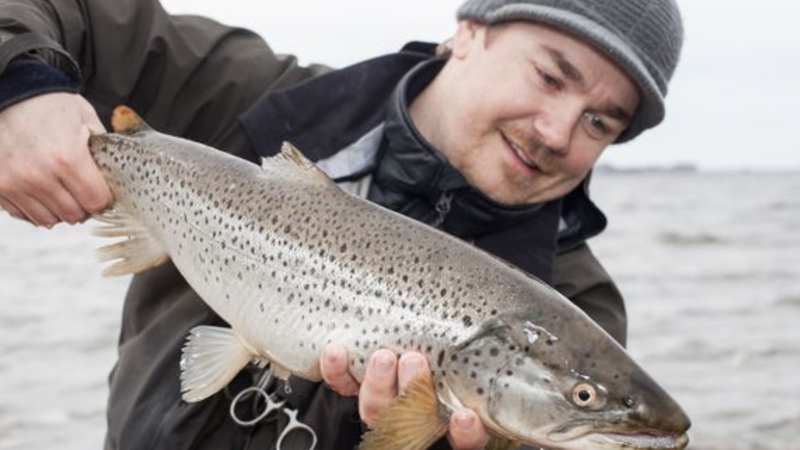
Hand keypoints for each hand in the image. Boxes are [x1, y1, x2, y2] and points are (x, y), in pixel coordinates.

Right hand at [0, 93, 110, 226]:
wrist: (9, 91)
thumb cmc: (48, 102)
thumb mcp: (86, 119)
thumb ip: (102, 150)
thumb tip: (115, 176)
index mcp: (68, 158)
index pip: (96, 202)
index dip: (103, 199)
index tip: (102, 192)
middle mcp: (39, 175)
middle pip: (74, 215)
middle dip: (83, 206)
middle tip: (83, 191)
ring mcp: (15, 183)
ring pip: (49, 220)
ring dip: (60, 210)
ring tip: (62, 191)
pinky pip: (23, 214)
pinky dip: (36, 208)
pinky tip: (41, 191)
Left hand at [322, 344, 488, 449]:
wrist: (407, 333)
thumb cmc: (451, 342)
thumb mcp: (471, 350)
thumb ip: (478, 351)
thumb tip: (512, 324)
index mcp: (452, 415)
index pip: (466, 440)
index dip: (466, 433)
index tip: (464, 416)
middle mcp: (419, 417)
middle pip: (416, 421)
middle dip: (413, 392)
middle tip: (414, 362)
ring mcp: (388, 407)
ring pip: (378, 411)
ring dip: (379, 384)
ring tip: (383, 356)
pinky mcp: (359, 391)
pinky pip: (345, 389)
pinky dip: (339, 372)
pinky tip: (337, 353)